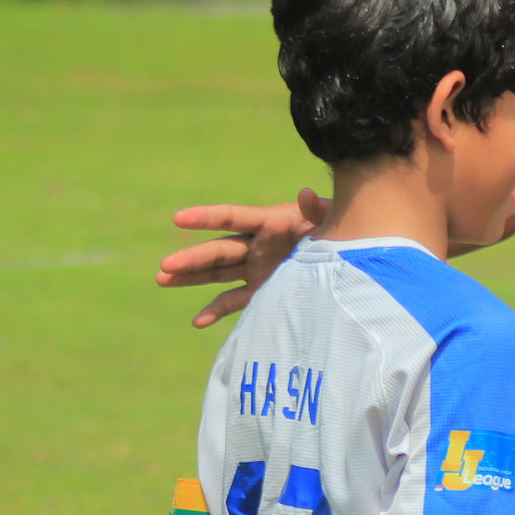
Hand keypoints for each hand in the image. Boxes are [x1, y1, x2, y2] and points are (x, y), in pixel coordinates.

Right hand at [157, 189, 326, 327]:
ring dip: (191, 277)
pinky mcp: (263, 290)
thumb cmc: (343, 228)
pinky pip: (235, 300)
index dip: (207, 217)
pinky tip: (198, 321)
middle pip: (219, 250)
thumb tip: (306, 194)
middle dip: (192, 258)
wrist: (352, 253)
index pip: (232, 217)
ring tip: (162, 279)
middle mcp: (257, 245)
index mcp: (270, 222)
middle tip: (165, 266)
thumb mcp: (333, 218)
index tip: (179, 218)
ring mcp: (256, 268)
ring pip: (217, 273)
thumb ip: (318, 210)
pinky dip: (217, 310)